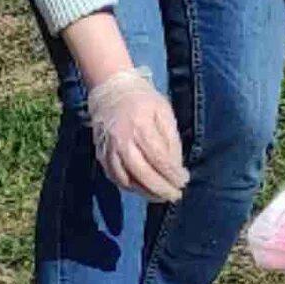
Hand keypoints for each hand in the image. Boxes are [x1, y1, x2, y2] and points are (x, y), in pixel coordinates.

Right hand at [84, 68, 185, 202]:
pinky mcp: (100, 152)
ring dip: (145, 192)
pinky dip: (128, 186)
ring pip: (126, 179)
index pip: (159, 158)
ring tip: (160, 196)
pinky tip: (141, 189)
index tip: (184, 182)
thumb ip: (171, 140)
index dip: (172, 174)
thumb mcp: (163, 112)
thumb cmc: (143, 99)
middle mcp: (122, 139)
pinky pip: (114, 176)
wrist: (110, 87)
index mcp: (141, 126)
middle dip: (161, 189)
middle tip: (175, 196)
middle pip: (142, 173)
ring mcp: (109, 148)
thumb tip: (177, 168)